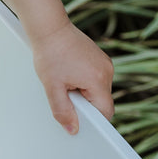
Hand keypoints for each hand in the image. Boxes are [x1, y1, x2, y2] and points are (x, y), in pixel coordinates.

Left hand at [31, 20, 114, 135]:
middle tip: (66, 94)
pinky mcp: (101, 59)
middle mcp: (107, 71)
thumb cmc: (50, 54)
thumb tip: (73, 129)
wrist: (50, 29)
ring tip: (67, 80)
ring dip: (85, 93)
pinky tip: (71, 74)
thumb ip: (62, 111)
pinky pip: (97, 79)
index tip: (80, 120)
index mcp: (98, 79)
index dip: (94, 120)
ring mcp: (105, 63)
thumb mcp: (52, 87)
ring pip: (99, 90)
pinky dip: (86, 82)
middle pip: (102, 101)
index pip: (105, 111)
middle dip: (86, 104)